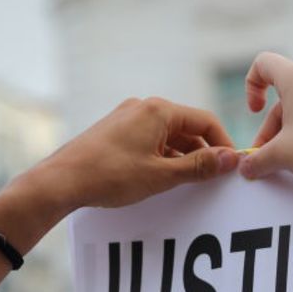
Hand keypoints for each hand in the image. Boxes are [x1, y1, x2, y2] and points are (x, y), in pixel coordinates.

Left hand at [34, 97, 239, 210]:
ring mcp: (127, 118)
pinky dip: (161, 158)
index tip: (230, 166)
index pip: (205, 121)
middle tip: (211, 179)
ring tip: (187, 184)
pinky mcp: (115, 132)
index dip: (222, 144)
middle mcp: (143, 107)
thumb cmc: (110, 176)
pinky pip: (149, 141)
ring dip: (181, 158)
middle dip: (201, 153)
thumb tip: (230, 159)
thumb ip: (198, 166)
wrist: (62, 181)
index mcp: (158, 110)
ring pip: (167, 136)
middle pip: (186, 128)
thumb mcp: (161, 175)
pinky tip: (160, 179)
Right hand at [238, 52, 292, 184]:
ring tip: (286, 161)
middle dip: (269, 128)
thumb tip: (247, 167)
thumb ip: (257, 160)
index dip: (252, 86)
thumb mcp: (280, 155)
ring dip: (287, 133)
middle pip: (282, 97)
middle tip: (266, 157)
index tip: (255, 111)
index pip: (264, 63)